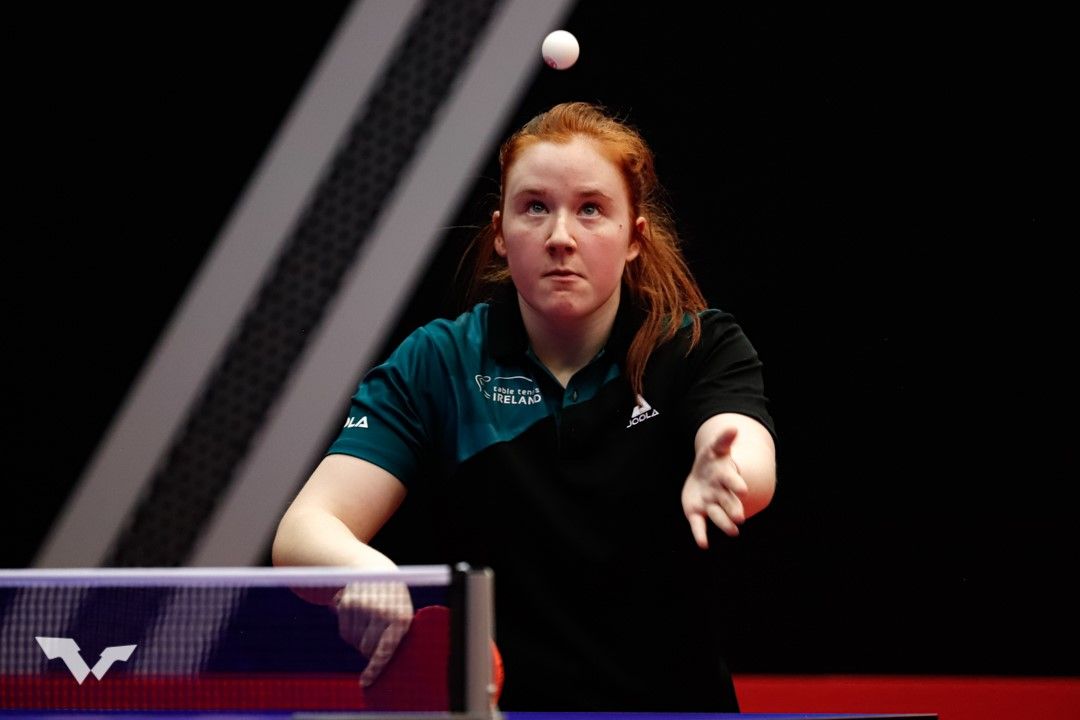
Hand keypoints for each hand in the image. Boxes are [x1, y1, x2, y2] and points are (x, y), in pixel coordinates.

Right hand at [334, 581, 413, 685]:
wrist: (376, 571)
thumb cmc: (393, 601)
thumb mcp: (402, 614)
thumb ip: (395, 636)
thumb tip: (376, 666)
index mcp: (401, 617)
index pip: (385, 650)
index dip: (375, 668)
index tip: (365, 683)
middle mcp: (382, 612)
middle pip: (367, 648)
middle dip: (368, 651)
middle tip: (373, 641)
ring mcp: (363, 607)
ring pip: (354, 641)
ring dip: (358, 640)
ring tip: (368, 623)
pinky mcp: (348, 604)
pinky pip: (345, 632)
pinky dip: (349, 632)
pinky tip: (357, 618)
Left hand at [682, 426, 747, 547]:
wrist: (705, 476)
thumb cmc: (712, 461)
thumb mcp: (715, 448)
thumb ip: (723, 440)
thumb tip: (732, 427)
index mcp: (725, 477)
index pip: (731, 480)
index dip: (736, 484)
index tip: (743, 489)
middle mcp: (720, 494)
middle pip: (727, 502)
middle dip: (733, 509)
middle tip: (739, 517)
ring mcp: (710, 504)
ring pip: (718, 515)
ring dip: (724, 523)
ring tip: (733, 532)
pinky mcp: (697, 514)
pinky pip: (699, 525)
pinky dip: (700, 535)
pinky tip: (702, 545)